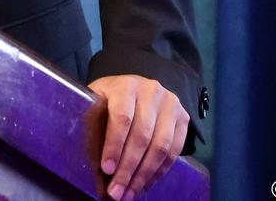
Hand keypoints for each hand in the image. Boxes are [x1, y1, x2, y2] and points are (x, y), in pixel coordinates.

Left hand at [87, 74, 188, 199]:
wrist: (136, 88)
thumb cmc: (109, 99)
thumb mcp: (96, 103)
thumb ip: (94, 125)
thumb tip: (92, 166)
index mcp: (125, 85)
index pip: (122, 118)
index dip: (114, 146)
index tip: (106, 169)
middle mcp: (151, 91)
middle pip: (142, 136)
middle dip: (128, 168)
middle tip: (117, 191)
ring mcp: (170, 104)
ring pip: (161, 146)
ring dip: (144, 175)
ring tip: (130, 192)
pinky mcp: (183, 118)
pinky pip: (174, 151)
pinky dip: (159, 172)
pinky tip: (145, 184)